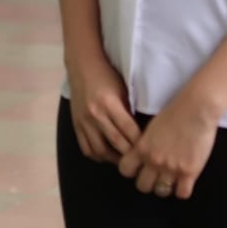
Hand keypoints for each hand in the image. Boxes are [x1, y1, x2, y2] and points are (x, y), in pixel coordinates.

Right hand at [66, 48, 140, 163]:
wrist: (82, 66)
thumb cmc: (107, 76)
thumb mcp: (122, 90)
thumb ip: (129, 111)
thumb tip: (142, 132)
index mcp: (110, 104)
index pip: (129, 130)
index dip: (140, 143)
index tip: (150, 150)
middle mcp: (96, 115)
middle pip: (116, 143)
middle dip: (130, 155)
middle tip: (142, 160)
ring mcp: (84, 121)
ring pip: (99, 150)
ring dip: (113, 159)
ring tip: (124, 161)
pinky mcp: (76, 125)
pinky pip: (85, 148)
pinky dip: (97, 156)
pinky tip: (106, 156)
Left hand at [117, 93, 219, 199]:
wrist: (196, 110)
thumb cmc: (174, 114)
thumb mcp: (151, 129)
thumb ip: (145, 145)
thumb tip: (142, 156)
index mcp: (141, 148)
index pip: (125, 170)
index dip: (132, 172)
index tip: (139, 169)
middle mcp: (153, 161)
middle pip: (142, 186)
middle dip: (148, 183)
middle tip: (156, 177)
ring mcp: (171, 168)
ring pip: (161, 192)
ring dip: (164, 187)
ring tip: (170, 180)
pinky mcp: (190, 172)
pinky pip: (182, 194)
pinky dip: (182, 190)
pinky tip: (184, 182)